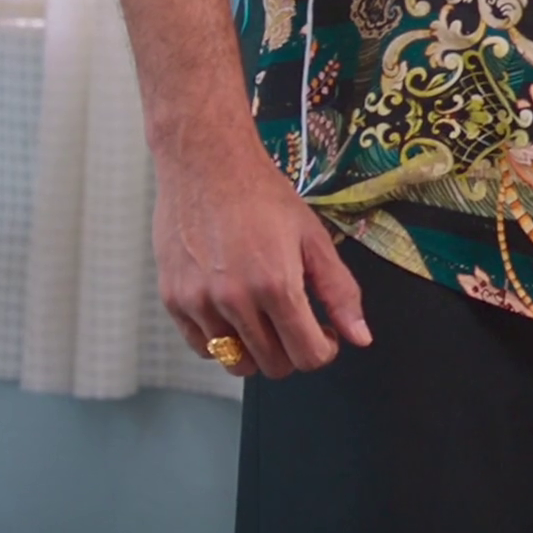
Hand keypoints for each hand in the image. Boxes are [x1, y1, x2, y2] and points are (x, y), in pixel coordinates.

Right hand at [153, 131, 368, 377]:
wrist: (207, 167)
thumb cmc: (263, 198)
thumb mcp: (314, 239)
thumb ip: (340, 292)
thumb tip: (360, 337)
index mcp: (276, 285)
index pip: (306, 355)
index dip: (324, 351)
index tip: (325, 334)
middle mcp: (234, 301)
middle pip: (272, 365)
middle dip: (294, 351)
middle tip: (299, 322)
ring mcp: (198, 303)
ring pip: (235, 362)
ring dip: (258, 350)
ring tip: (267, 317)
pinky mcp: (172, 301)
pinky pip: (203, 347)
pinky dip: (224, 341)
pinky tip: (237, 312)